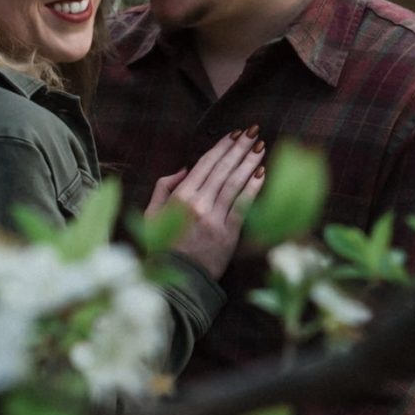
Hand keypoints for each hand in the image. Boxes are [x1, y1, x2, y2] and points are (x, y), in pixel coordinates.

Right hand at [145, 126, 267, 278]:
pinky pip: (244, 206)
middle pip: (223, 169)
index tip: (234, 133)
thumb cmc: (161, 247)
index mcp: (180, 197)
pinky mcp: (229, 235)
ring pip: (235, 184)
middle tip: (253, 131)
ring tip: (261, 147)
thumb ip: (164, 187)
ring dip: (250, 163)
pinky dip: (254, 188)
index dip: (221, 146)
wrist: (177, 283)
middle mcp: (199, 204)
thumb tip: (185, 168)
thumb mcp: (152, 215)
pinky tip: (262, 174)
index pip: (205, 164)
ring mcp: (216, 219)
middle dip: (240, 148)